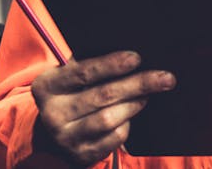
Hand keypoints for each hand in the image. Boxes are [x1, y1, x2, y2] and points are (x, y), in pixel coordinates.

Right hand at [32, 51, 175, 166]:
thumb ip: (88, 66)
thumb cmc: (68, 97)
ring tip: (147, 95)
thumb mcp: (66, 79)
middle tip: (165, 78)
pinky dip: (125, 125)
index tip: (136, 58)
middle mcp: (53, 113)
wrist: (50, 138)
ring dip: (134, 104)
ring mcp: (66, 138)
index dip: (111, 64)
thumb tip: (129, 56)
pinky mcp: (81, 155)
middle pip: (102, 95)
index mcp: (47, 86)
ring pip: (109, 119)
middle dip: (137, 84)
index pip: (83, 72)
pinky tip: (130, 116)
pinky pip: (113, 138)